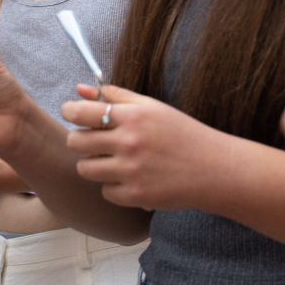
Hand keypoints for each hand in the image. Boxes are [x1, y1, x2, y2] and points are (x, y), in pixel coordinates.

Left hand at [60, 84, 211, 210]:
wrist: (215, 169)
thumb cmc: (182, 134)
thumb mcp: (152, 107)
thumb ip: (115, 96)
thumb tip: (80, 89)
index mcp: (132, 116)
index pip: (81, 112)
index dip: (70, 112)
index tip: (72, 114)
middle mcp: (129, 142)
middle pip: (76, 142)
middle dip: (79, 141)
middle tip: (94, 142)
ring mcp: (131, 171)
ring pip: (85, 169)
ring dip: (94, 165)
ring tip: (113, 161)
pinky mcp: (136, 195)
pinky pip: (105, 191)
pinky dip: (114, 187)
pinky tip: (131, 179)